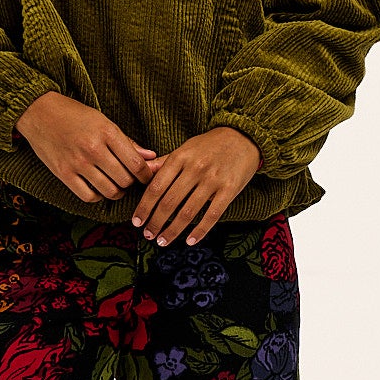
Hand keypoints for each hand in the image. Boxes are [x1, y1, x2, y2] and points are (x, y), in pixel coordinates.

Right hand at [13, 92, 158, 201]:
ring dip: (117, 192)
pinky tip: (98, 187)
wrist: (38, 112)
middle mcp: (93, 149)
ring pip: (110, 191)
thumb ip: (127, 142)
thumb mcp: (103, 121)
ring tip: (115, 185)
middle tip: (128, 178)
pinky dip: (98, 196)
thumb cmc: (74, 115)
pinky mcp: (63, 174)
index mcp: (107, 132)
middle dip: (131, 182)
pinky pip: (89, 197)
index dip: (146, 175)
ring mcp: (78, 163)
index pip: (136, 164)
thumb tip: (151, 157)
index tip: (146, 176)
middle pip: (125, 180)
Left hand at [130, 126, 261, 246]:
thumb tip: (142, 173)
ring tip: (163, 241)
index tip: (136, 222)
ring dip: (173, 231)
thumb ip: (164, 163)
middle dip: (155, 223)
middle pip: (169, 202)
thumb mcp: (185, 148)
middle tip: (147, 235)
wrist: (243, 137)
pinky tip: (190, 241)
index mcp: (180, 157)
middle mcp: (195, 168)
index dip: (144, 207)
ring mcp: (213, 179)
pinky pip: (212, 215)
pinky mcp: (229, 189)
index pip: (156, 187)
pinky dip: (200, 231)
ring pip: (188, 212)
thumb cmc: (210, 145)